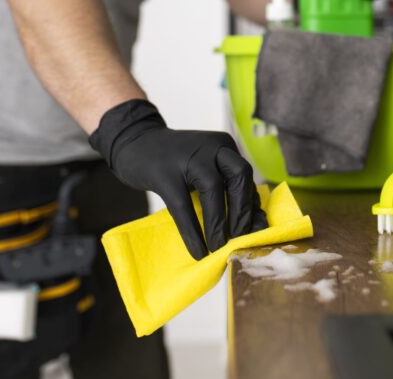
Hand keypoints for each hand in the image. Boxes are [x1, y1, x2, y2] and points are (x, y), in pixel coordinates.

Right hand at [89, 99, 267, 259]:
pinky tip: (198, 250)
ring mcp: (187, 157)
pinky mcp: (164, 174)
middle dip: (243, 211)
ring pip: (213, 189)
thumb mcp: (206, 169)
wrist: (136, 142)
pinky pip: (183, 206)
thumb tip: (256, 224)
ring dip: (219, 223)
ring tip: (218, 248)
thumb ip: (230, 190)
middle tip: (240, 238)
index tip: (254, 230)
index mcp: (224, 146)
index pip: (246, 177)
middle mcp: (211, 147)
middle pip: (239, 176)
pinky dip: (193, 231)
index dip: (252, 205)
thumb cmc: (176, 162)